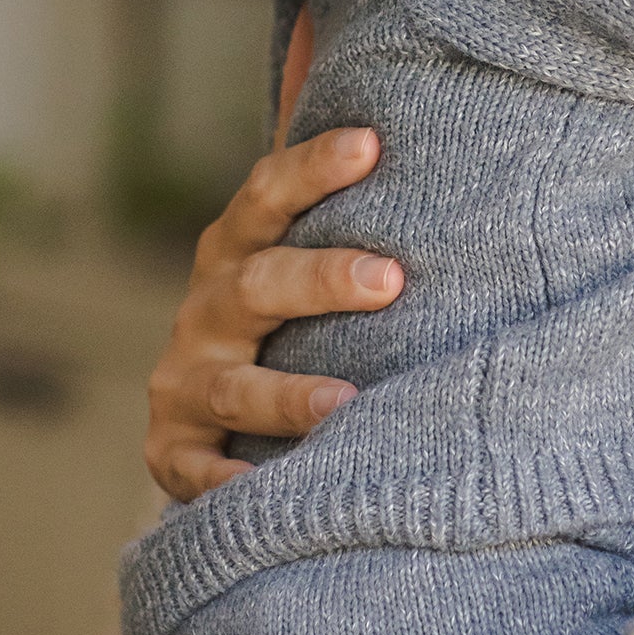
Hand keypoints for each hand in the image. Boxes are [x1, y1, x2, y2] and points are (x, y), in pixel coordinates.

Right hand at [144, 126, 401, 501]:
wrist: (210, 418)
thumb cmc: (294, 323)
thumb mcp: (307, 268)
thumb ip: (359, 217)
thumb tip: (459, 144)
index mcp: (236, 251)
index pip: (266, 196)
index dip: (312, 168)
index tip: (371, 145)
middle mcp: (205, 311)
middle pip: (256, 285)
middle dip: (321, 279)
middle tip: (393, 279)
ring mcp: (185, 382)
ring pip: (234, 387)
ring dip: (288, 395)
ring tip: (349, 401)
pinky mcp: (174, 452)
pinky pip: (195, 472)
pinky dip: (226, 484)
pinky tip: (267, 490)